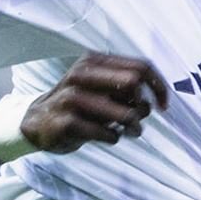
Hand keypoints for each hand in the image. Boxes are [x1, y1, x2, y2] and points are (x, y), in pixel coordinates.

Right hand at [21, 53, 169, 152]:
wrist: (36, 122)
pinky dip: (114, 138)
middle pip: (133, 83)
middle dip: (143, 106)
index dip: (159, 86)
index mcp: (93, 61)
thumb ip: (124, 86)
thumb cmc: (77, 105)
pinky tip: (105, 136)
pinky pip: (108, 134)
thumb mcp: (98, 87)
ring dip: (134, 127)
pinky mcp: (68, 123)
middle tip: (139, 119)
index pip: (140, 66)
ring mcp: (72, 98)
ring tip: (130, 132)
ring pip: (124, 113)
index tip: (164, 104)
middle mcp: (81, 75)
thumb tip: (155, 98)